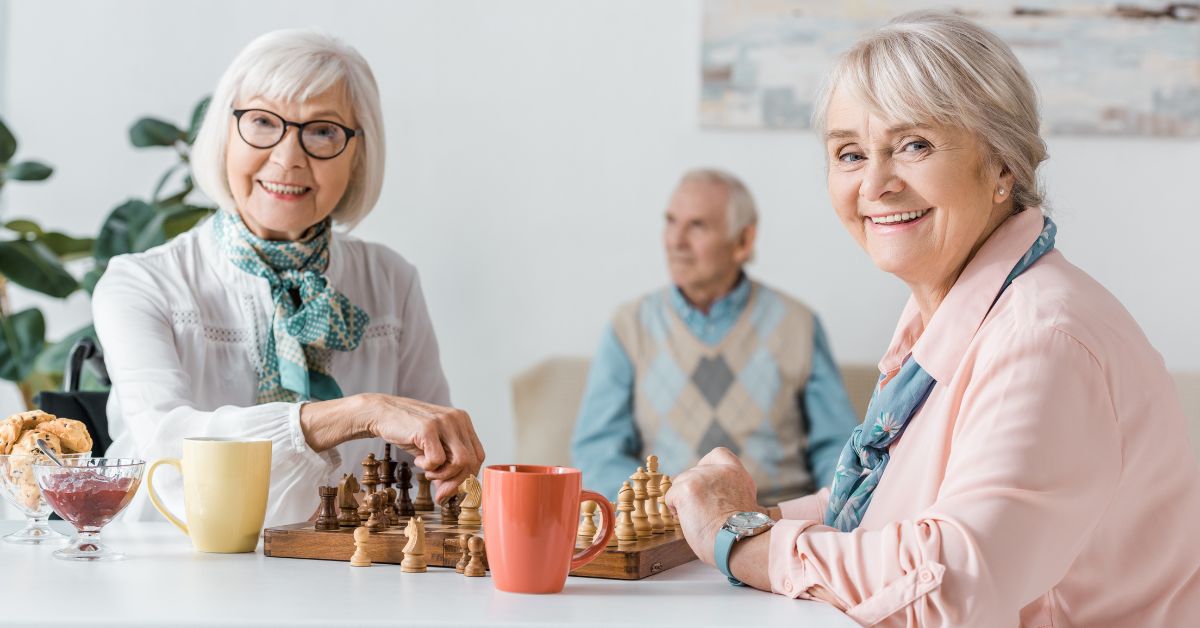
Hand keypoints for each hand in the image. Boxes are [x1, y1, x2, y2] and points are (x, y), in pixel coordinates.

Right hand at [358, 394, 485, 502]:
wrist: (382, 413)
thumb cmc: (408, 432)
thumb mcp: (433, 447)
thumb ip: (447, 464)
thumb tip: (452, 492)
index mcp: (463, 421)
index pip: (478, 455)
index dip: (467, 477)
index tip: (451, 489)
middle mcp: (458, 419)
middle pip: (472, 461)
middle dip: (456, 483)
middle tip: (440, 493)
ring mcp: (444, 422)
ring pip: (460, 462)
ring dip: (443, 475)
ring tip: (427, 471)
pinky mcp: (428, 428)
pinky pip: (438, 460)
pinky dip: (427, 467)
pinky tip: (417, 460)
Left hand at [664, 447, 763, 565]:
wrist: (738, 542)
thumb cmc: (739, 534)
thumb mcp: (742, 505)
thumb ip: (728, 493)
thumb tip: (709, 497)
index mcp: (738, 475)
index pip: (719, 454)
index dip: (707, 466)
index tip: (705, 483)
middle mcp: (721, 471)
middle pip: (694, 472)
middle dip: (692, 491)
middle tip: (699, 512)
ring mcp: (703, 477)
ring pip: (680, 483)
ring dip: (683, 500)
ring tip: (695, 519)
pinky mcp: (687, 487)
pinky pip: (671, 496)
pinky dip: (674, 509)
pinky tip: (686, 521)